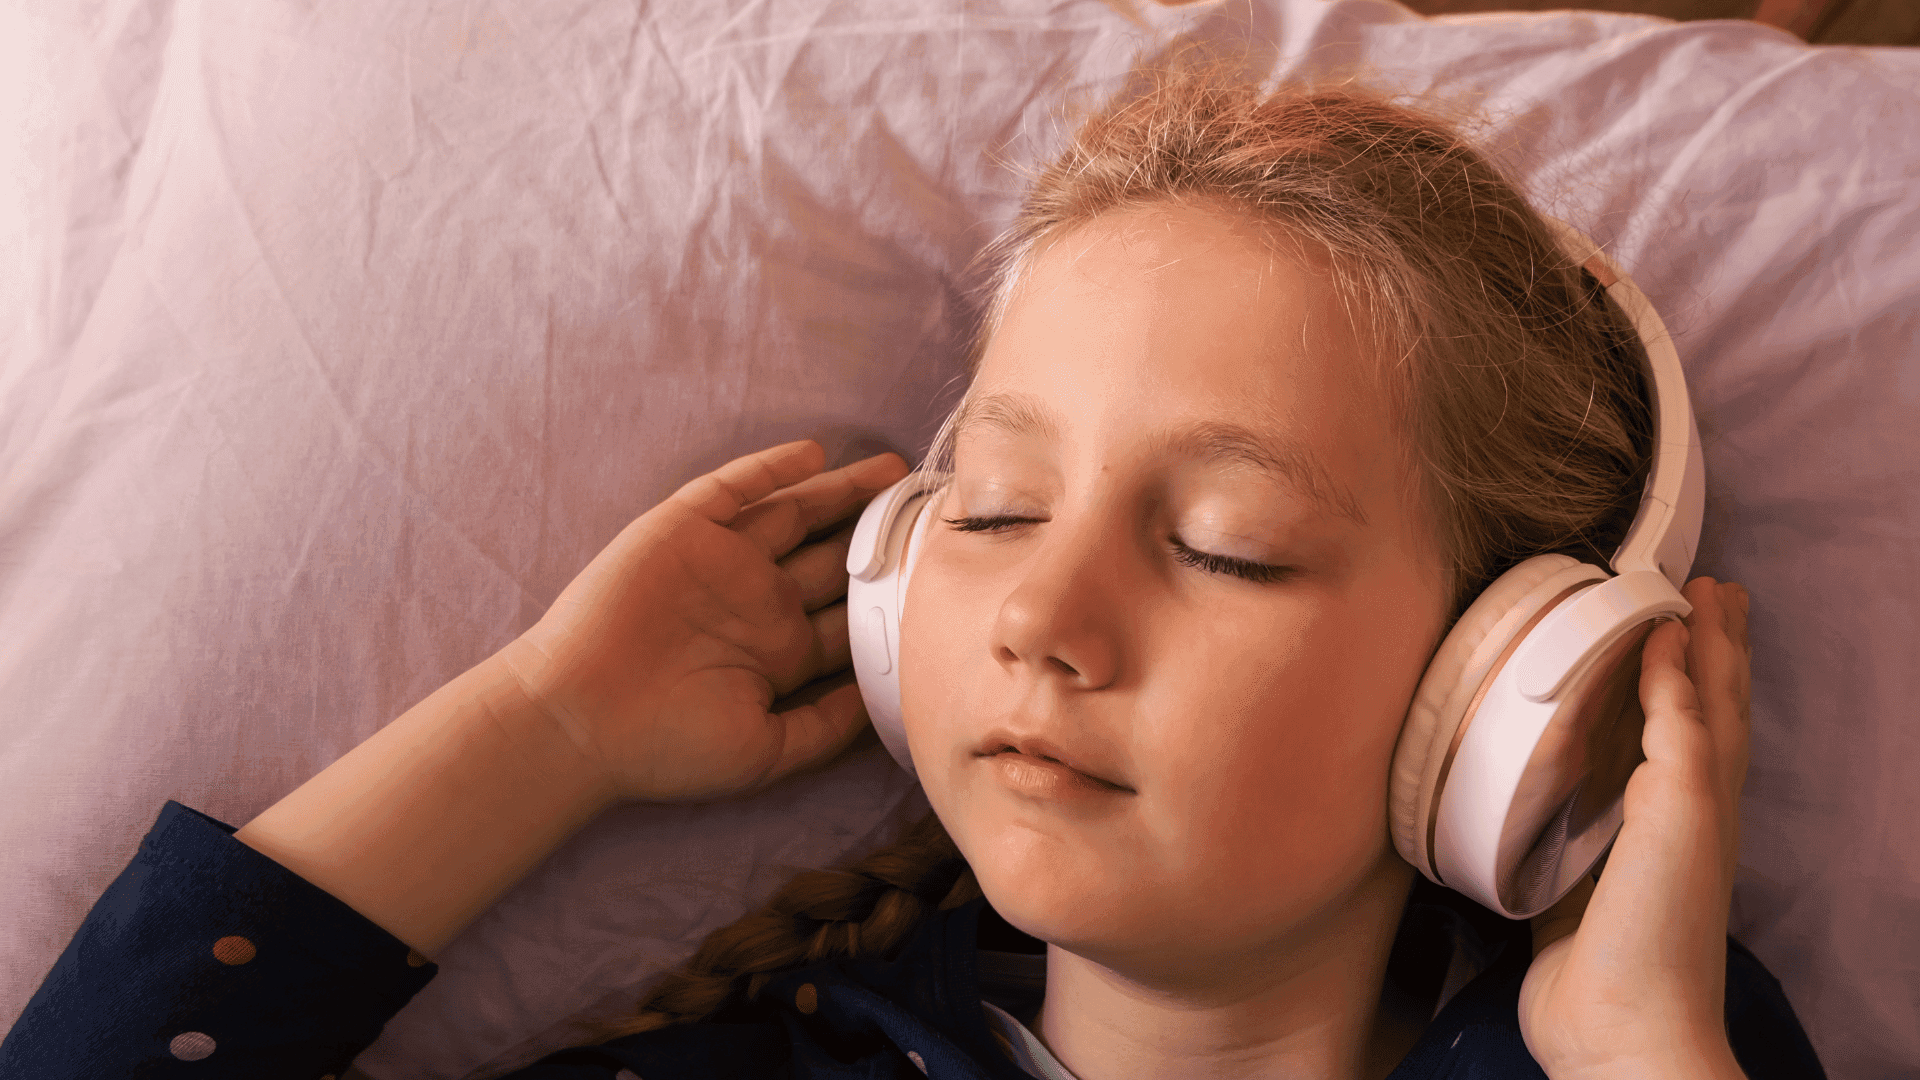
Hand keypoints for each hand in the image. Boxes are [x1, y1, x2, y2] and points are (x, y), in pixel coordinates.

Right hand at [493, 439, 910, 802]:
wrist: (580, 718)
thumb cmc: (668, 747)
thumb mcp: (767, 751)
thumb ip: (828, 725)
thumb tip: (889, 694)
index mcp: (780, 652)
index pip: (852, 614)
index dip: (897, 594)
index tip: (948, 574)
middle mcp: (758, 602)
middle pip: (834, 556)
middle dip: (882, 534)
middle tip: (934, 508)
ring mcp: (722, 562)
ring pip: (796, 515)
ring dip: (843, 492)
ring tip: (894, 470)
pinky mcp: (683, 529)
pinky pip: (735, 489)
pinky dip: (772, 469)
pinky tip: (814, 454)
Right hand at [1518, 577, 1753, 1079]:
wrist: (1620, 1027)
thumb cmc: (1657, 922)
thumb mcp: (1678, 809)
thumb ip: (1675, 727)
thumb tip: (1667, 644)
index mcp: (1708, 790)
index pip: (1717, 692)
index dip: (1713, 637)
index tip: (1704, 582)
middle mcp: (1675, 806)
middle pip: (1693, 711)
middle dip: (1698, 654)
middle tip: (1691, 595)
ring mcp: (1627, 836)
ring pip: (1642, 743)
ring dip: (1643, 691)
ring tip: (1632, 647)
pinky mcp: (1575, 865)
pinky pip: (1583, 787)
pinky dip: (1584, 747)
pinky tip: (1563, 740)